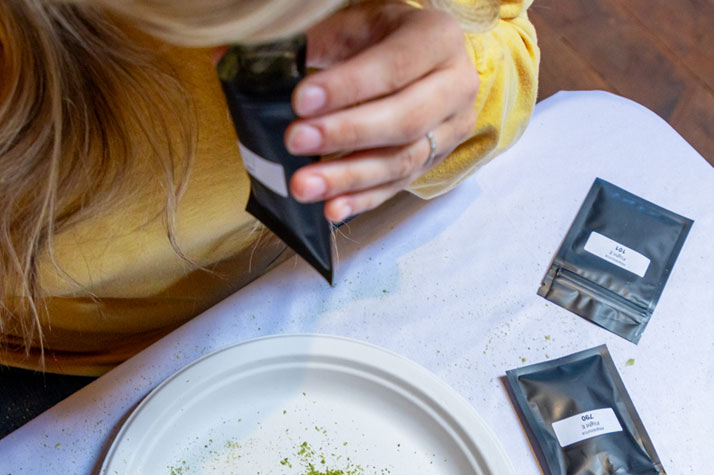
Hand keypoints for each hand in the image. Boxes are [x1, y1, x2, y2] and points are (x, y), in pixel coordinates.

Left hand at [285, 2, 479, 220]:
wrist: (415, 58)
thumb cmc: (379, 38)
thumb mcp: (353, 26)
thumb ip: (317, 42)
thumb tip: (257, 62)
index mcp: (439, 39)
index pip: (394, 67)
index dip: (348, 87)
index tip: (301, 101)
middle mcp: (456, 85)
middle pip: (405, 120)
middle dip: (346, 134)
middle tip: (295, 141)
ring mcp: (450, 129)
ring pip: (401, 160)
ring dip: (348, 177)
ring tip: (303, 185)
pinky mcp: (434, 161)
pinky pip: (397, 186)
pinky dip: (362, 199)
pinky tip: (331, 208)